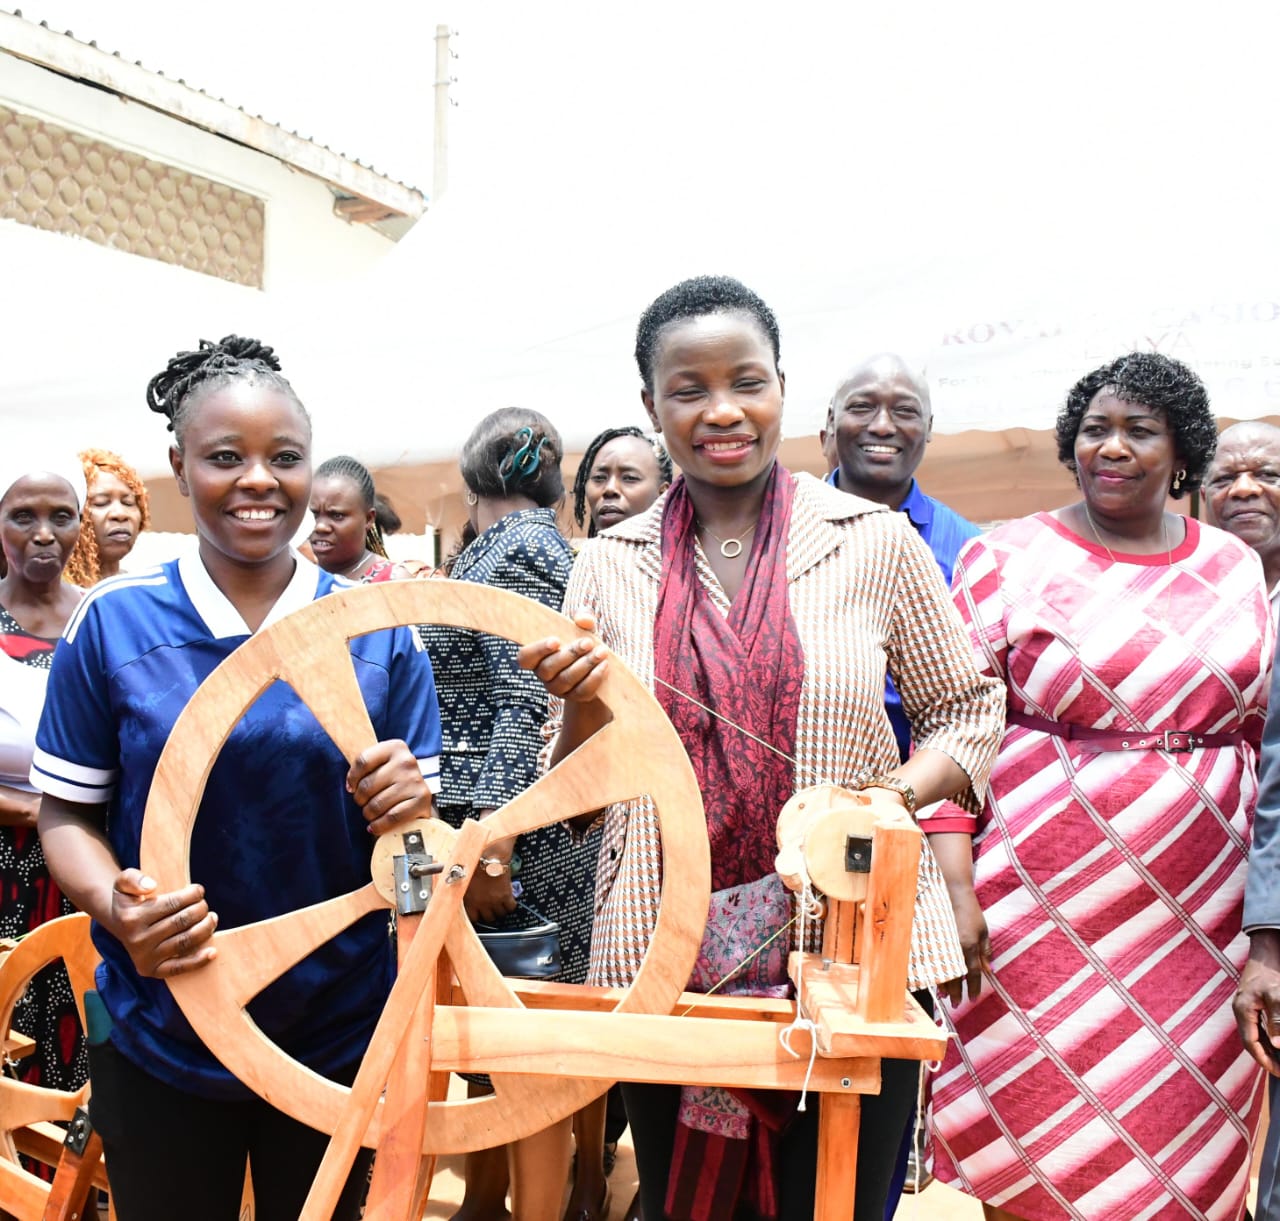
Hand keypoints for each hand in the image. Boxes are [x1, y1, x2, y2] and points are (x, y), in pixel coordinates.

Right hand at [106, 868, 217, 978]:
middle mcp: (137, 940)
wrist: (120, 927)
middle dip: (200, 909)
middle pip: (182, 921)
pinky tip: (213, 951)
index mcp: (131, 918)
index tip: (198, 890)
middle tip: (204, 904)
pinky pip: (179, 968)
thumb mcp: (122, 883)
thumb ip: (133, 879)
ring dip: (205, 928)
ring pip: (185, 941)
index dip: (192, 894)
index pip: (173, 903)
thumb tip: (151, 886)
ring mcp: (145, 958)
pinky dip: (198, 961)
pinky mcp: (152, 971)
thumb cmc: (130, 901)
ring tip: (212, 918)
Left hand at [348, 739, 432, 835]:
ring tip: (372, 813)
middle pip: (367, 785)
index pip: (363, 761)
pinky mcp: (422, 799)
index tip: (351, 787)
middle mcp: (407, 761)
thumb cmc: (392, 781)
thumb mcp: (379, 765)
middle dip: (360, 799)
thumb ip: (363, 767)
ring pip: (377, 804)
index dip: (352, 778)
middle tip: (364, 803)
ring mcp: (416, 780)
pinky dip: (379, 825)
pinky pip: (392, 817)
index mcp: (395, 747)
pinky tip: (376, 826)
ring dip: (369, 814)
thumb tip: (350, 786)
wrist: (417, 796)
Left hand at [465, 869, 516, 923]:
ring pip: (500, 914)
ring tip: (500, 905)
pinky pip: (511, 907)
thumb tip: (465, 899)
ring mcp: (495, 901)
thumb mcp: (465, 882)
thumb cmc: (475, 866)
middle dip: (490, 914)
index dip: (477, 916)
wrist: (489, 857)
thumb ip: (465, 894)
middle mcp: (482, 904)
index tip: (479, 914)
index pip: (474, 919)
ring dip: (500, 910)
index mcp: (470, 902)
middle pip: (488, 918)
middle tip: (491, 909)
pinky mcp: (506, 896)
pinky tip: (509, 901)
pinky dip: (511, 905)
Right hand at [517, 611, 608, 703]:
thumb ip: (583, 617)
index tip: (555, 640)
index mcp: (538, 656)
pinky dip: (594, 677)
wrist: (599, 663)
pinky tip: (604, 665)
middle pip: (548, 668)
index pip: (525, 657)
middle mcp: (544, 674)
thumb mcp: (584, 626)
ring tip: (601, 652)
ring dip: (585, 664)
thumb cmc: (584, 640)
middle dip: (570, 654)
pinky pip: (582, 690)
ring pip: (566, 679)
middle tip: (588, 642)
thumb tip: (583, 620)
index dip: (537, 650)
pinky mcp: (576, 697)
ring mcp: (559, 688)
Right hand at [939, 879, 989, 1006]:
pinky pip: (932, 959)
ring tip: (944, 995)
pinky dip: (934, 970)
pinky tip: (934, 978)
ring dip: (943, 984)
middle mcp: (956, 946)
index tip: (973, 999)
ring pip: (942, 968)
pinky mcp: (932, 937)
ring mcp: (942, 942)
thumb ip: (986, 951)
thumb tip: (989, 971)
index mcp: (970, 945)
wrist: (952, 892)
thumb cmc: (970, 911)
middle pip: (956, 975)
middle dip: (956, 992)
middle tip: (956, 1004)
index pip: (973, 972)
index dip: (974, 987)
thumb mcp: (983, 930)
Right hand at [1235, 931, 1279, 1073]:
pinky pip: (1256, 1027)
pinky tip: (1275, 1043)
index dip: (1264, 1060)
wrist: (1266, 953)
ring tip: (1278, 1061)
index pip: (1250, 1043)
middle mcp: (1240, 1010)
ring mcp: (1244, 1007)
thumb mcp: (1277, 997)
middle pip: (1250, 1041)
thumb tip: (1279, 1046)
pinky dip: (1266, 1038)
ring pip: (1253, 1035)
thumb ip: (1277, 1021)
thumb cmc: (1271, 974)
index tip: (1279, 1073)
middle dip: (1265, 1058)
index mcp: (1242, 1010)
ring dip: (1266, 1049)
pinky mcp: (1250, 1003)